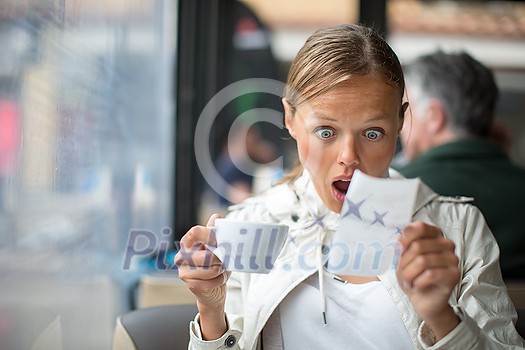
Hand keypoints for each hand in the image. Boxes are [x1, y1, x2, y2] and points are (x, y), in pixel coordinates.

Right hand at [174, 213, 229, 339]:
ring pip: (212, 268)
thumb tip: (216, 217)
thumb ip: (214, 231)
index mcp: (187, 242)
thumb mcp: (215, 246)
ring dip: (221, 270)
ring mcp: (184, 272)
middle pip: (207, 254)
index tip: (219, 241)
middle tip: (222, 260)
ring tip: (220, 270)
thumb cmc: (213, 264)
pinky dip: (220, 280)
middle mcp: (182, 256)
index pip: (196, 232)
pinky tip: (217, 280)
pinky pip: (213, 281)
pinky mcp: (191, 285)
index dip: (210, 235)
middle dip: (220, 259)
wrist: (212, 289)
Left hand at [397, 221, 460, 339]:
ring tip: (408, 281)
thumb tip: (400, 241)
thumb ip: (401, 246)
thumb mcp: (402, 258)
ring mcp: (452, 259)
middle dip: (404, 262)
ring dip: (409, 274)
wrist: (423, 299)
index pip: (420, 227)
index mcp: (434, 235)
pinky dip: (418, 282)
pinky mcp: (454, 274)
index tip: (398, 250)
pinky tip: (416, 286)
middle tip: (402, 273)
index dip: (405, 238)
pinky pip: (431, 274)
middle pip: (418, 246)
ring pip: (423, 261)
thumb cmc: (413, 275)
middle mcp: (446, 244)